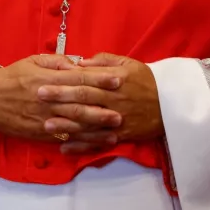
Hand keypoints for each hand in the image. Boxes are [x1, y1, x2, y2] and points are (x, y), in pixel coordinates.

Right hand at [0, 54, 122, 142]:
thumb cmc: (13, 77)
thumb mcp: (32, 61)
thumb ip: (57, 62)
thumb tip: (78, 63)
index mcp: (47, 79)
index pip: (78, 79)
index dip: (99, 79)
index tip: (117, 80)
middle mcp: (48, 100)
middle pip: (79, 104)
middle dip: (102, 108)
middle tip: (122, 111)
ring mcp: (44, 119)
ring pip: (74, 124)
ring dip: (95, 128)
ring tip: (114, 130)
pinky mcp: (40, 133)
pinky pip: (64, 138)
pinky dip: (80, 141)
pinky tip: (95, 142)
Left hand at [38, 53, 163, 154]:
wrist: (172, 103)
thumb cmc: (146, 79)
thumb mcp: (127, 63)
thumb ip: (103, 61)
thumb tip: (79, 62)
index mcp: (112, 81)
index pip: (83, 81)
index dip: (62, 83)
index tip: (43, 82)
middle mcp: (112, 101)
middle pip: (82, 100)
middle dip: (58, 100)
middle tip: (37, 99)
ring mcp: (115, 120)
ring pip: (87, 124)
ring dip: (66, 125)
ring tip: (46, 125)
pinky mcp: (120, 136)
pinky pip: (98, 143)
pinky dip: (81, 147)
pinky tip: (65, 148)